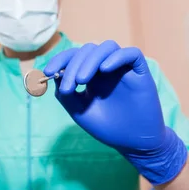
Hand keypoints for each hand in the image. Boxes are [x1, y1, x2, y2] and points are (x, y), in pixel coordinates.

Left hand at [44, 41, 187, 184]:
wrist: (133, 143)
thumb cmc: (108, 128)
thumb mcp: (80, 112)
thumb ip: (66, 94)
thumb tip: (54, 76)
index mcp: (91, 74)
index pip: (74, 56)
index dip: (60, 59)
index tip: (48, 71)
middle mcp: (106, 68)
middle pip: (88, 50)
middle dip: (73, 64)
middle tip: (68, 86)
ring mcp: (123, 68)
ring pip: (107, 46)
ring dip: (91, 59)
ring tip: (82, 80)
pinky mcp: (141, 72)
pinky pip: (132, 54)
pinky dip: (117, 57)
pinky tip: (105, 69)